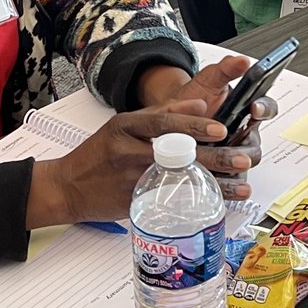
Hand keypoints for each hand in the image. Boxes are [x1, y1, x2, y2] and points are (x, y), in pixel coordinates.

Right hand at [27, 101, 236, 227]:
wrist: (67, 186)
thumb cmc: (99, 153)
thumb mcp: (124, 124)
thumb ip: (161, 113)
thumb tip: (200, 104)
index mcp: (125, 125)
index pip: (164, 121)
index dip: (194, 124)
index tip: (221, 128)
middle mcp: (127, 150)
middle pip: (177, 152)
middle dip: (213, 157)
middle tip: (240, 157)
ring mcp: (130, 179)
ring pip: (179, 179)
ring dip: (213, 183)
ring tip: (239, 184)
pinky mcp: (134, 203)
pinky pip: (170, 200)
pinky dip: (195, 201)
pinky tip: (216, 202)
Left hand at [138, 56, 277, 195]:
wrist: (171, 121)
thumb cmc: (193, 100)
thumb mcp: (207, 80)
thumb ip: (225, 69)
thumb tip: (242, 60)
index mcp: (246, 110)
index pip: (267, 108)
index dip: (264, 108)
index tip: (254, 106)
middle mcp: (244, 134)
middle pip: (256, 143)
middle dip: (247, 144)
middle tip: (236, 144)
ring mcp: (235, 155)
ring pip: (244, 164)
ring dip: (236, 164)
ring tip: (226, 164)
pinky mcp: (224, 173)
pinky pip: (232, 182)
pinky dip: (229, 186)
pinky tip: (222, 185)